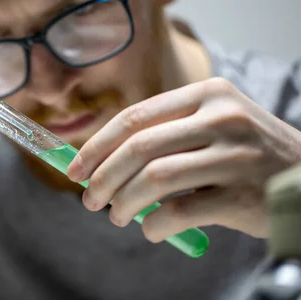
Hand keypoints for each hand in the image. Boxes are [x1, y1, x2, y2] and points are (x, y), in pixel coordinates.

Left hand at [67, 77, 300, 240]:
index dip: (97, 145)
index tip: (75, 169)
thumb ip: (165, 135)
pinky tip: (151, 230)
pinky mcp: (243, 195)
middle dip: (102, 177)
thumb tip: (102, 162)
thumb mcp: (215, 124)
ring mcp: (234, 155)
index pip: (134, 117)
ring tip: (117, 216)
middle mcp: (221, 117)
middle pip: (138, 147)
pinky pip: (179, 212)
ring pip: (153, 179)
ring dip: (123, 203)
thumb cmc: (249, 153)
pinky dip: (154, 225)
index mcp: (206, 94)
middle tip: (89, 200)